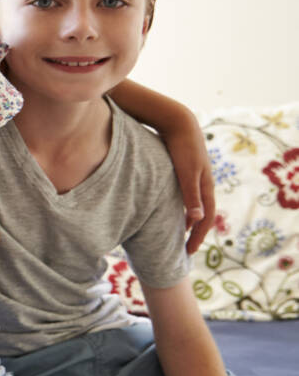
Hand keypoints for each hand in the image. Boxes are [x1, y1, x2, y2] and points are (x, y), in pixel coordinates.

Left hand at [158, 117, 215, 252]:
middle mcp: (202, 183)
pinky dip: (179, 207)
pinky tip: (168, 210)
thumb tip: (195, 220)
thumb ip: (190, 195)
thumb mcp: (186, 173)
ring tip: (178, 234)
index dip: (198, 236)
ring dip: (188, 221)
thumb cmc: (181, 148)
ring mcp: (194, 176)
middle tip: (184, 250)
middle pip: (202, 214)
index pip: (206, 218)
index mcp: (205, 186)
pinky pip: (184, 195)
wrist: (178, 122)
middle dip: (195, 233)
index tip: (188, 253)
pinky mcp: (183, 170)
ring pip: (193, 205)